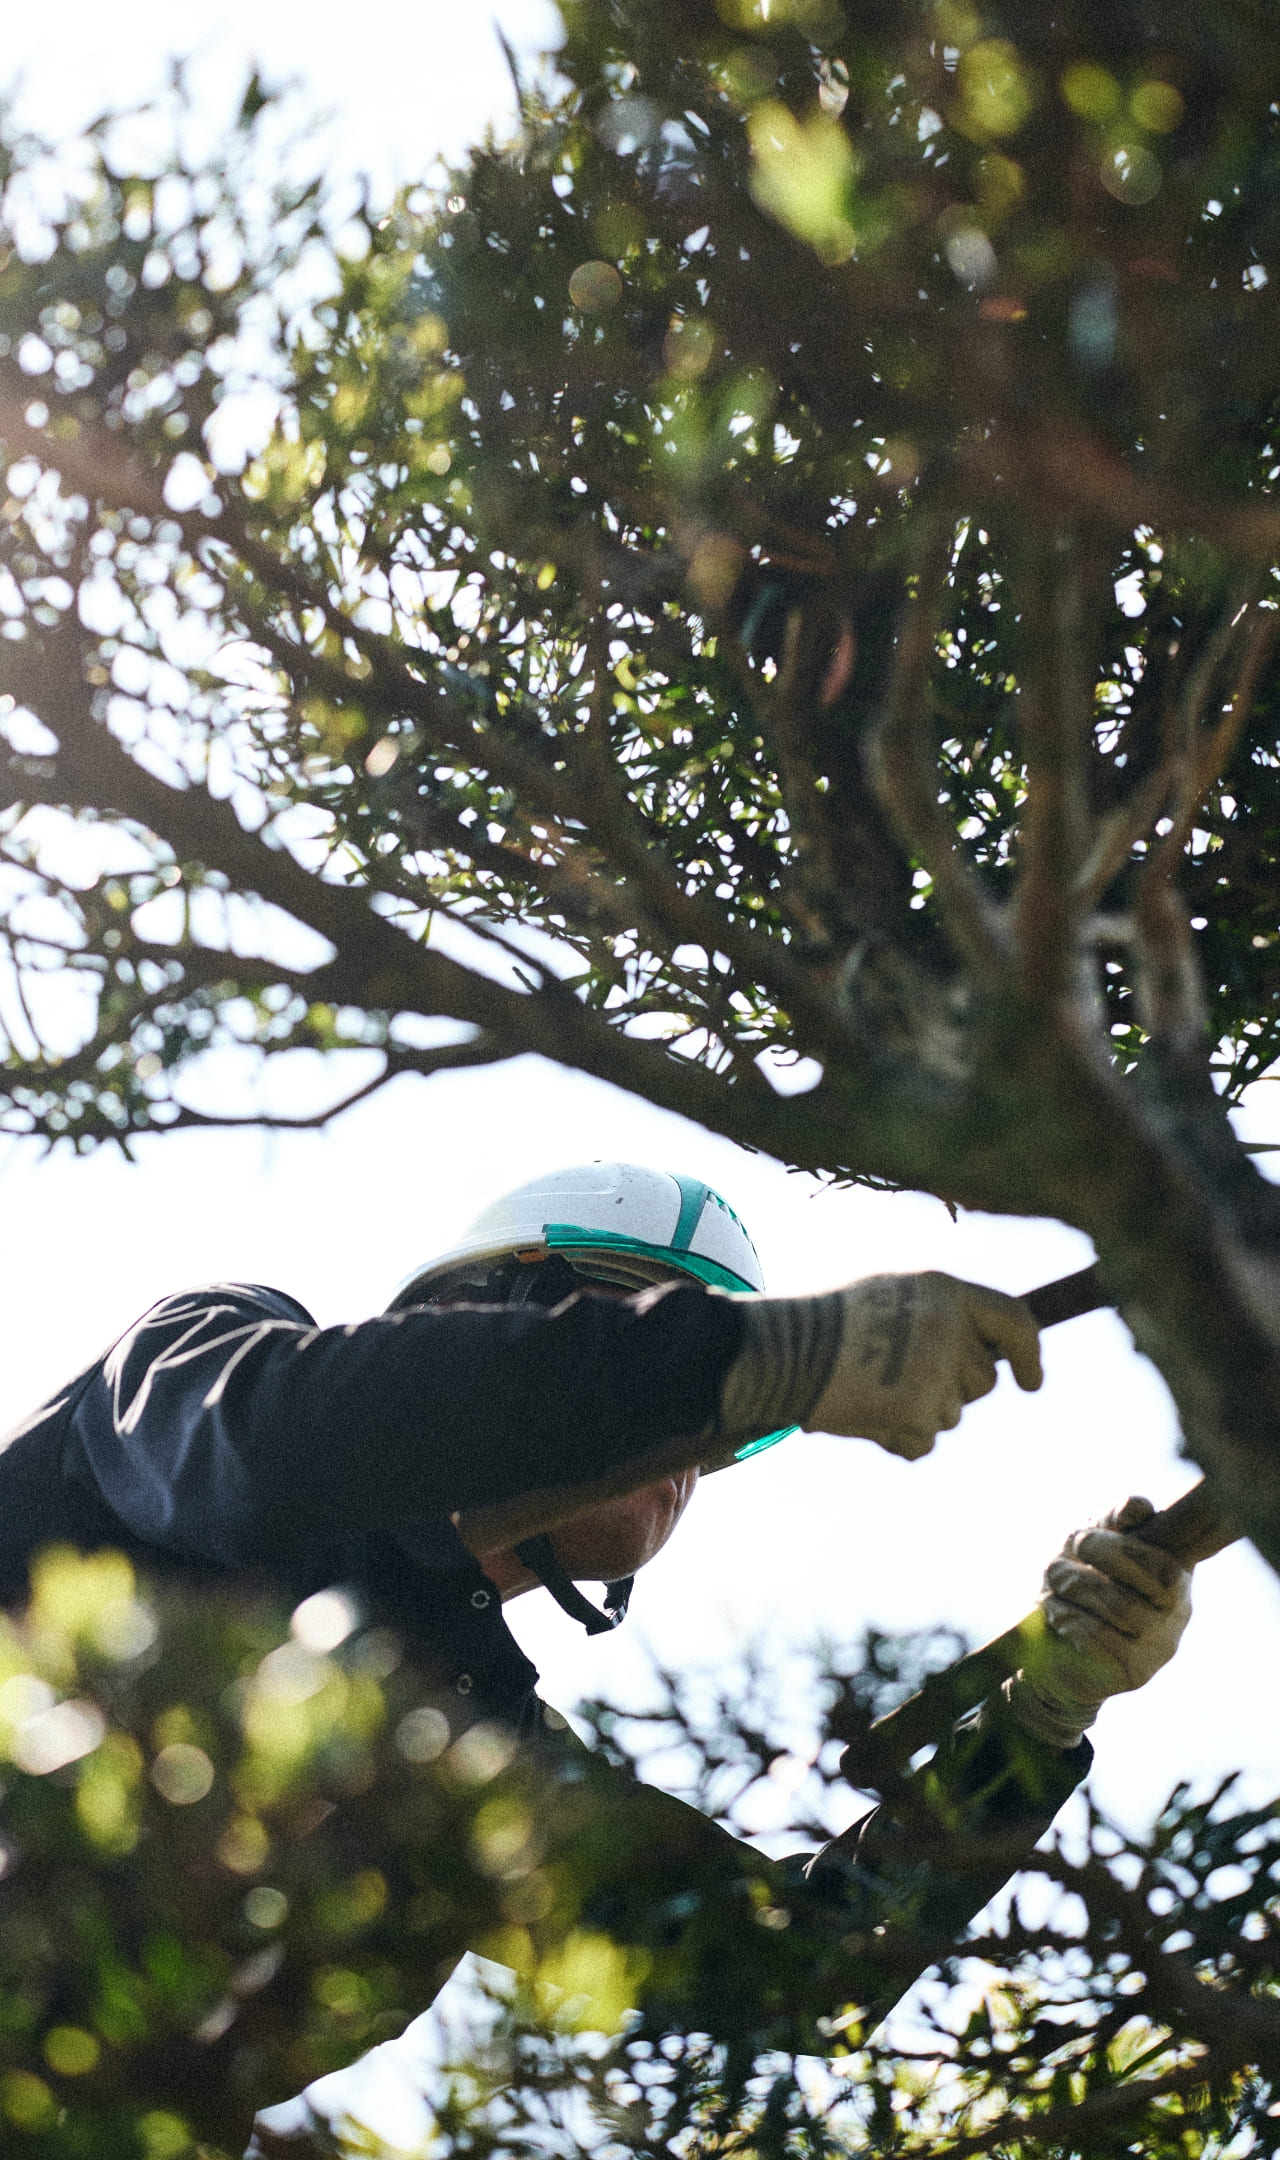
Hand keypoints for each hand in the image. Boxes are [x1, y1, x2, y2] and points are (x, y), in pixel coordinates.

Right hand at [712, 1271, 1041, 1464]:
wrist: (779, 1348)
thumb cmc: (821, 1318)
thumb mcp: (886, 1291)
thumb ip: (933, 1311)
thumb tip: (973, 1345)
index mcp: (944, 1289)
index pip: (1015, 1318)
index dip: (1029, 1352)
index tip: (1030, 1381)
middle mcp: (948, 1327)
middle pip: (982, 1380)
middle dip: (952, 1389)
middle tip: (900, 1380)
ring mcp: (935, 1370)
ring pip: (951, 1414)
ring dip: (918, 1413)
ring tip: (869, 1390)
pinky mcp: (915, 1409)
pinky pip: (924, 1441)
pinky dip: (898, 1438)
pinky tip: (863, 1414)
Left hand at [1007, 1496, 1192, 1748]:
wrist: (1054, 1652)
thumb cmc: (1079, 1583)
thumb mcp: (1092, 1542)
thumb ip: (1115, 1519)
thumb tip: (1139, 1508)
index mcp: (1175, 1569)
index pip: (1188, 1544)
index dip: (1159, 1531)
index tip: (1104, 1530)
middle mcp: (1178, 1608)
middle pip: (1150, 1569)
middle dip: (1098, 1549)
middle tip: (1068, 1547)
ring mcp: (1161, 1643)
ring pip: (1119, 1603)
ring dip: (1073, 1586)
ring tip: (1055, 1586)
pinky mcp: (1136, 1672)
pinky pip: (1099, 1636)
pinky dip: (1068, 1618)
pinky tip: (1058, 1615)